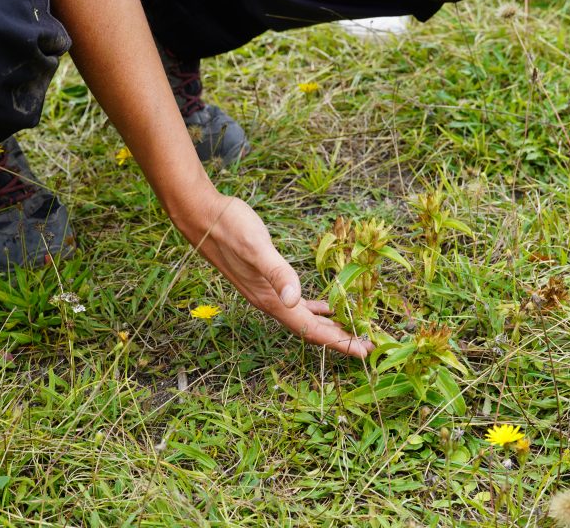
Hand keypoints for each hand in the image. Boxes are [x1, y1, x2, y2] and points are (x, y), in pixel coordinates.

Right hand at [176, 193, 374, 357]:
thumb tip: (295, 299)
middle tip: (368, 345)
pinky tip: (325, 306)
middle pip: (309, 329)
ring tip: (351, 330)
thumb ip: (277, 272)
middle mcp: (269, 301)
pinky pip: (296, 303)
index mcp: (271, 299)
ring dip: (328, 327)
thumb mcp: (257, 247)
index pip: (310, 329)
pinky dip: (314, 309)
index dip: (338, 342)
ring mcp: (266, 291)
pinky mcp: (265, 279)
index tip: (364, 352)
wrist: (202, 216)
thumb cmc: (230, 228)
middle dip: (339, 339)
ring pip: (303, 318)